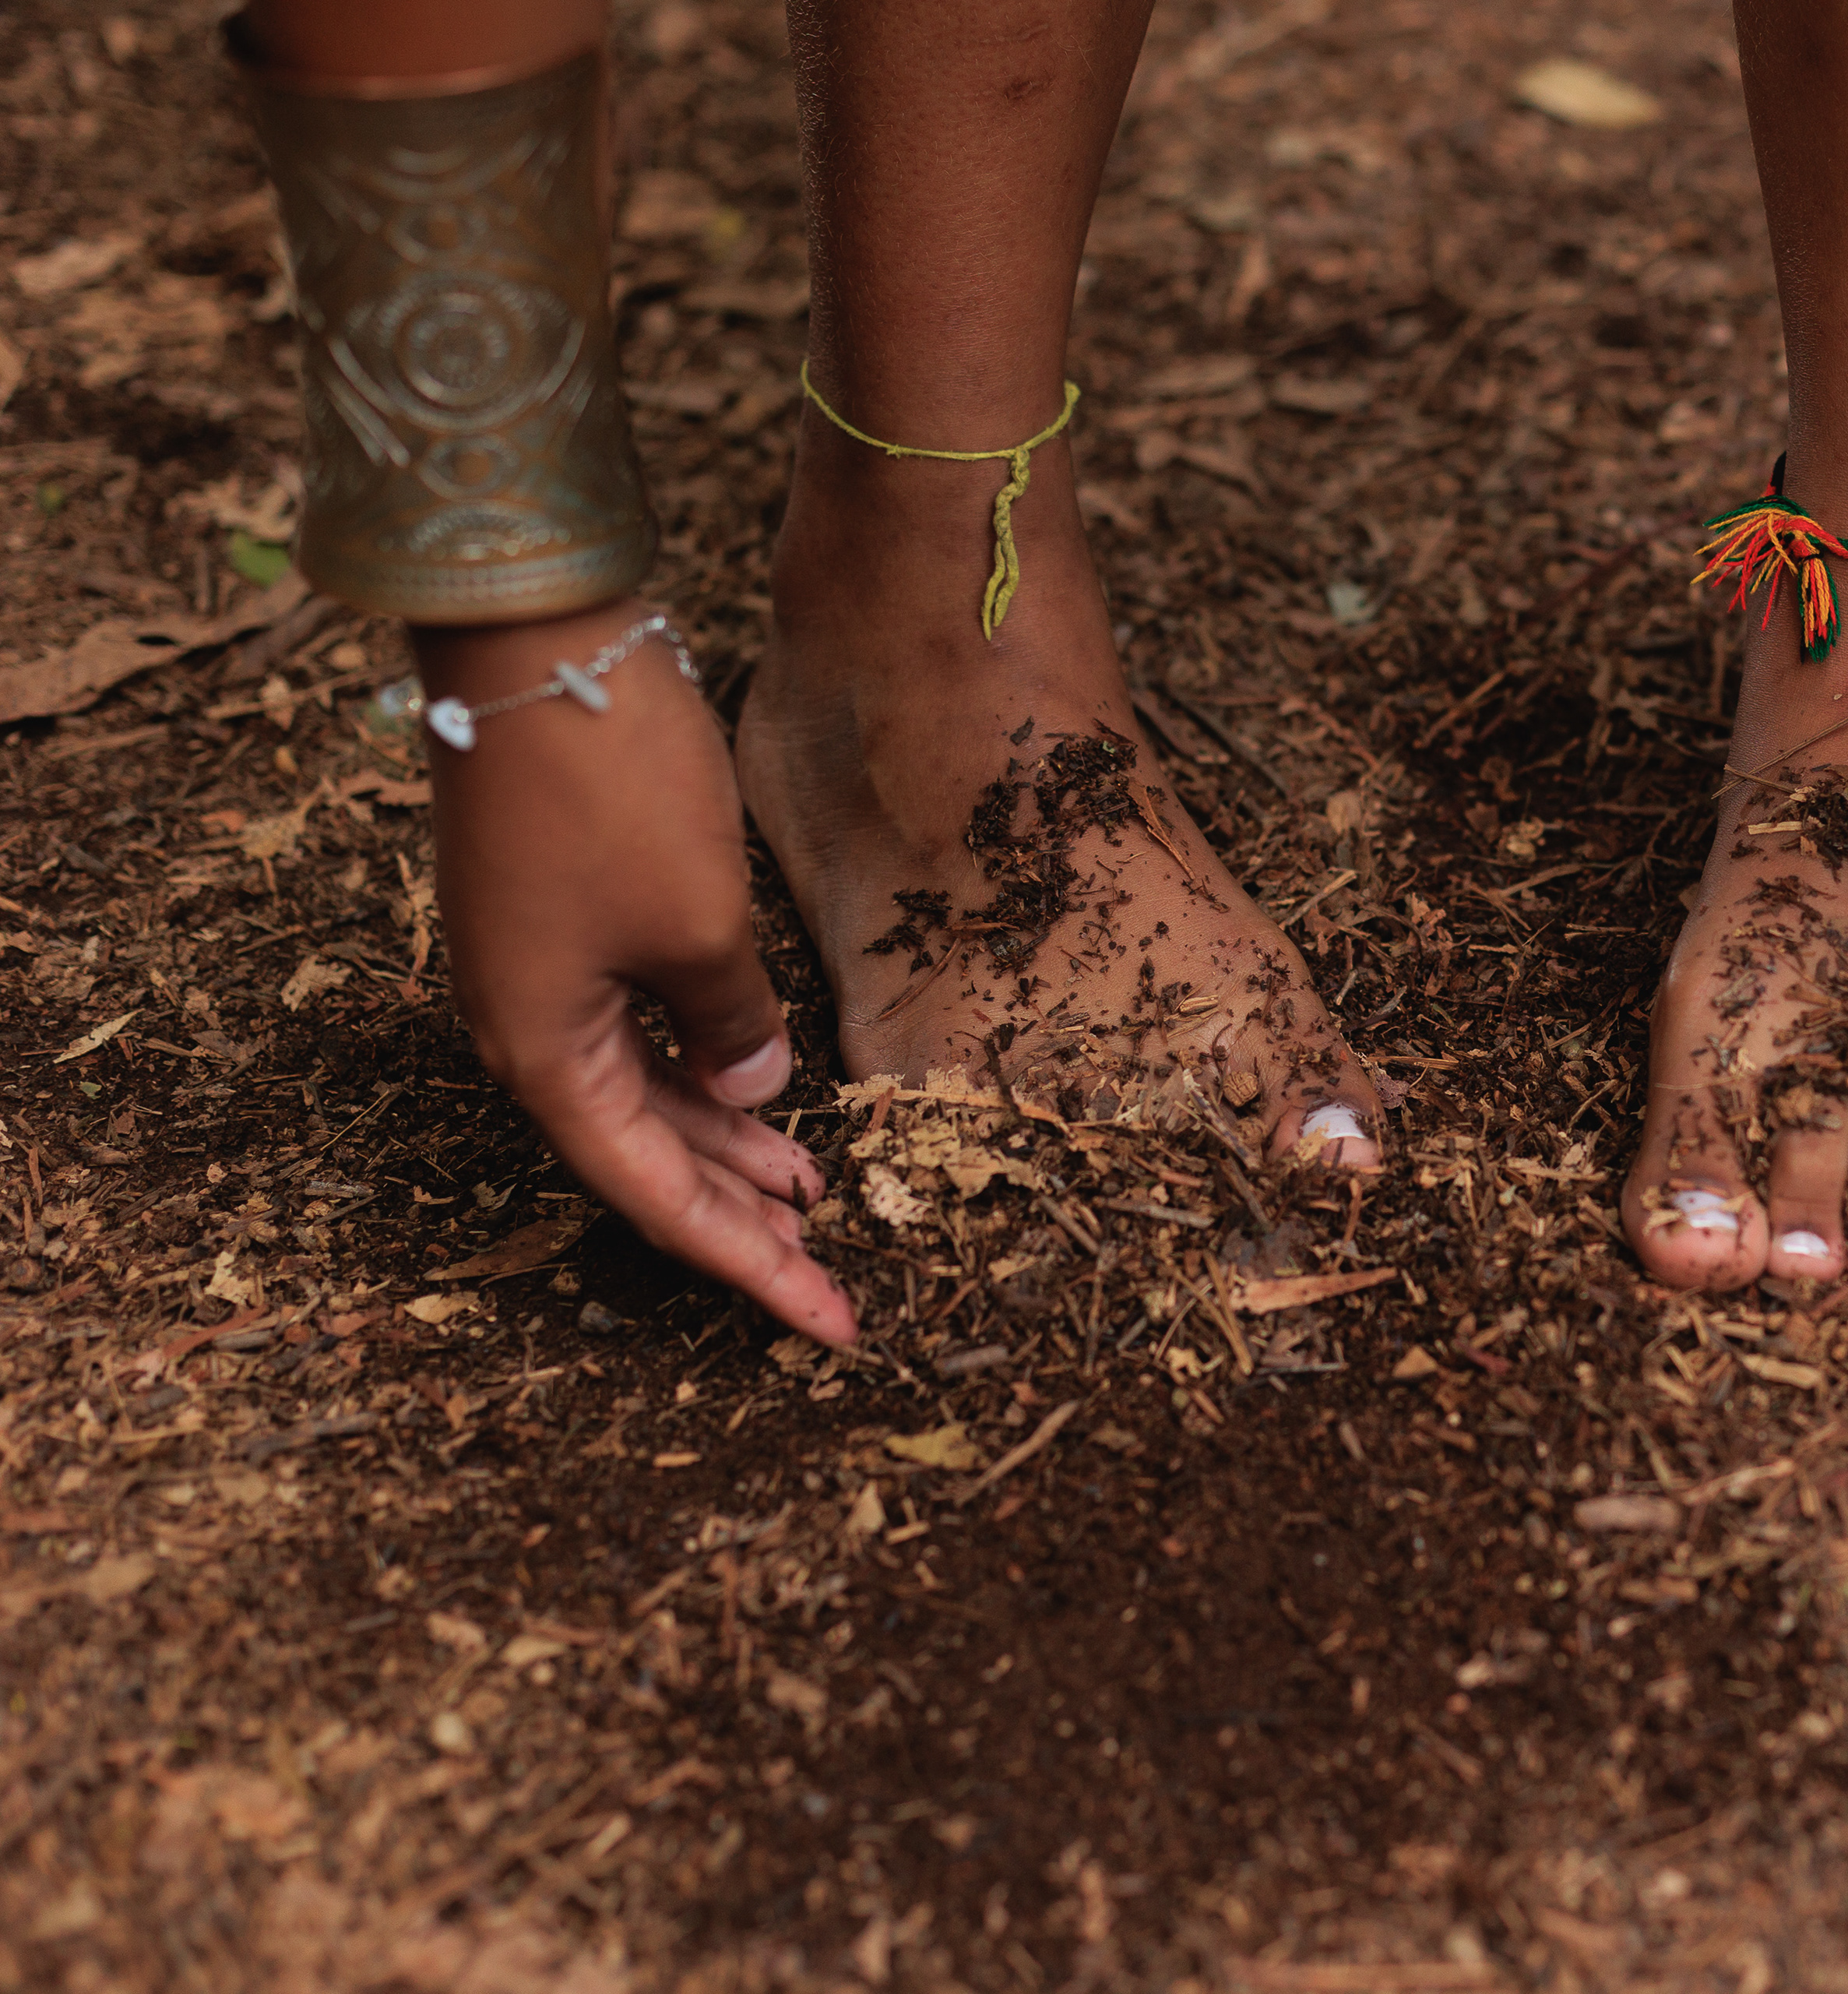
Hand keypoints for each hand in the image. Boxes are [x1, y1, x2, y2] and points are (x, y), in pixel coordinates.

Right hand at [419, 602, 856, 1346]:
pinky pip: (638, 1029)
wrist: (537, 637)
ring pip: (644, 1094)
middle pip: (644, 1159)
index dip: (745, 1264)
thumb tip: (754, 1093)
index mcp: (543, 1054)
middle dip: (740, 1220)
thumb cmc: (611, 788)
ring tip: (812, 1192)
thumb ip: (731, 1027)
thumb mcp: (701, 927)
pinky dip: (703, 1068)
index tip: (828, 1321)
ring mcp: (539, 969)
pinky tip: (759, 1091)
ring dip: (725, 1146)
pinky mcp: (563, 916)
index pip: (655, 1196)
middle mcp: (525, 1026)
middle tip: (829, 1275)